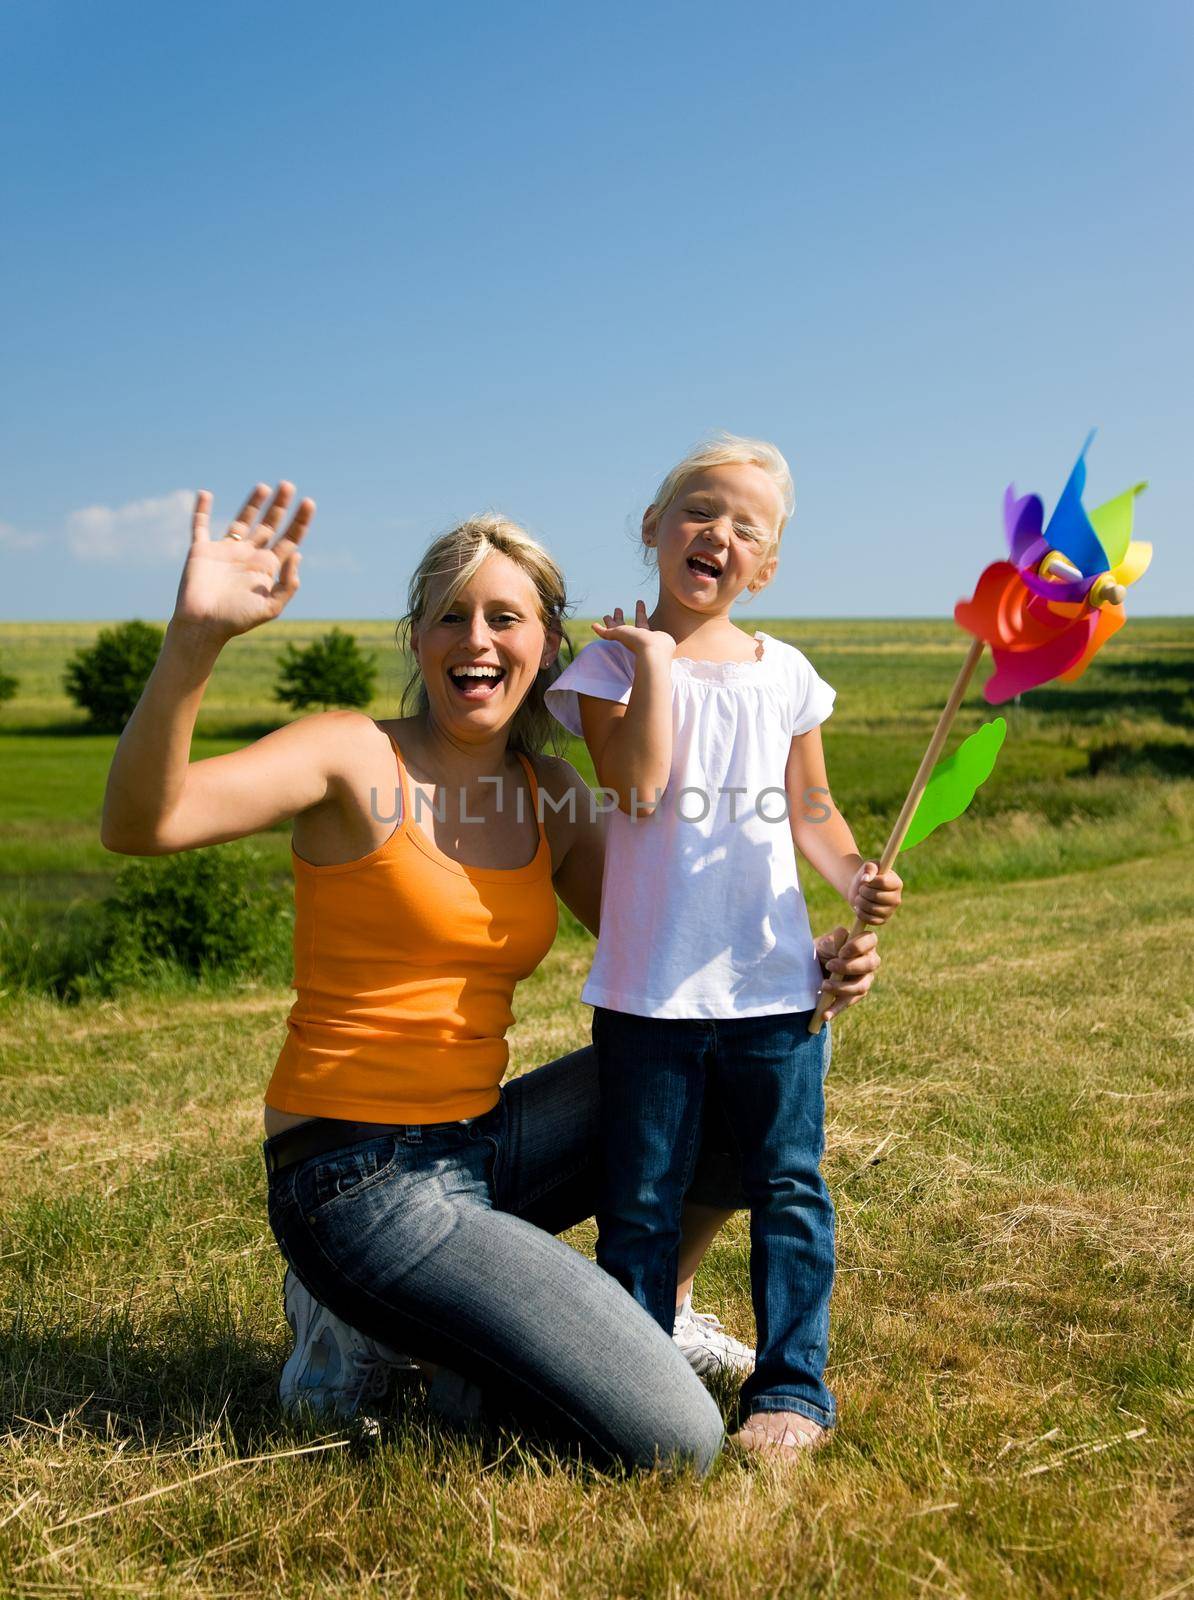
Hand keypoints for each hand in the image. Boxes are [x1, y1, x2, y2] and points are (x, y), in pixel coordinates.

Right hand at [172, 482, 313, 641]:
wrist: (203, 625)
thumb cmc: (236, 620)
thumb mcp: (271, 607)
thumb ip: (287, 584)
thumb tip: (298, 555)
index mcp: (266, 568)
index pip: (288, 540)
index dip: (300, 522)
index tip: (309, 502)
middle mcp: (249, 556)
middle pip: (269, 525)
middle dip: (280, 506)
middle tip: (288, 486)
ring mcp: (226, 551)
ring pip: (242, 521)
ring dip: (252, 503)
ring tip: (264, 487)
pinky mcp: (202, 550)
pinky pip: (200, 525)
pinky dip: (201, 510)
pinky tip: (205, 494)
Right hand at [591, 601, 674, 660]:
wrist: (652, 652)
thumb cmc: (661, 647)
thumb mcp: (665, 641)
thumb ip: (664, 641)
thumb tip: (668, 643)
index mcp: (646, 637)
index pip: (642, 623)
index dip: (641, 613)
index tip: (640, 601)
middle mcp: (634, 638)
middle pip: (625, 627)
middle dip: (621, 619)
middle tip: (617, 609)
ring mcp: (626, 638)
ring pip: (614, 629)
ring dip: (610, 622)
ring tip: (606, 615)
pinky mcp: (618, 636)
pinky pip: (606, 634)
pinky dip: (600, 630)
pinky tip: (594, 625)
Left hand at [814, 927, 879, 1019]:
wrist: (810, 970)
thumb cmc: (821, 952)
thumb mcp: (825, 942)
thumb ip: (835, 939)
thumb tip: (842, 940)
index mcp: (864, 943)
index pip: (871, 939)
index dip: (858, 946)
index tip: (841, 952)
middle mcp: (869, 961)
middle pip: (870, 964)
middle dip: (849, 967)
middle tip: (830, 965)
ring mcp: (865, 979)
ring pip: (861, 986)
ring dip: (841, 987)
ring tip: (824, 986)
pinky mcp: (856, 995)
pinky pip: (849, 1003)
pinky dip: (836, 1008)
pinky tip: (825, 1014)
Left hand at [847, 861, 902, 925]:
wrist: (861, 889)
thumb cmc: (868, 875)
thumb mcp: (869, 866)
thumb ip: (869, 868)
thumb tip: (865, 879)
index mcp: (897, 884)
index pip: (882, 882)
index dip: (870, 881)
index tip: (866, 880)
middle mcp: (897, 899)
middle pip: (876, 896)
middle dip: (863, 891)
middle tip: (861, 889)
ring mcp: (890, 911)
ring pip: (872, 908)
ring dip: (860, 901)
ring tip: (859, 897)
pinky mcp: (882, 920)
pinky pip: (869, 919)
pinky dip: (860, 912)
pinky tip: (859, 906)